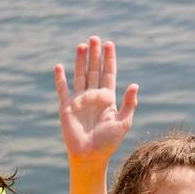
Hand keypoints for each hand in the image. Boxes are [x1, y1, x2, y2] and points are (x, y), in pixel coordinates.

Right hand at [54, 36, 137, 162]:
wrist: (90, 156)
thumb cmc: (108, 142)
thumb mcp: (123, 122)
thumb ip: (129, 104)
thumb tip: (134, 85)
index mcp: (107, 98)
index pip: (108, 74)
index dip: (109, 59)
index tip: (109, 44)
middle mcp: (93, 96)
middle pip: (94, 70)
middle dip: (95, 55)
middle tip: (95, 38)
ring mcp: (79, 100)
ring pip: (80, 75)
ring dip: (80, 61)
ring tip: (82, 45)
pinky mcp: (66, 107)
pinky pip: (62, 90)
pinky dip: (60, 78)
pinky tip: (59, 66)